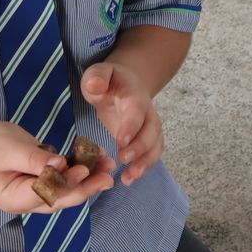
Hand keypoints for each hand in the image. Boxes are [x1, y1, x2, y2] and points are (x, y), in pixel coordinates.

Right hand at [0, 118, 114, 213]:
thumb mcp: (8, 150)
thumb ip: (35, 160)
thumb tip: (62, 164)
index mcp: (16, 199)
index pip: (49, 196)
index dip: (69, 184)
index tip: (86, 169)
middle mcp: (28, 199)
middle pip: (62, 196)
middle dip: (87, 185)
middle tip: (109, 173)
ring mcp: (34, 188)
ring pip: (65, 186)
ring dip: (87, 175)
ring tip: (107, 161)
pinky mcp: (39, 175)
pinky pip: (61, 174)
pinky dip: (76, 165)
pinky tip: (93, 154)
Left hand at [81, 62, 162, 185]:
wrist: (126, 84)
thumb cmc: (109, 81)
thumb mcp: (98, 72)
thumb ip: (97, 77)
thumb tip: (95, 85)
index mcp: (135, 95)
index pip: (137, 111)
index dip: (131, 126)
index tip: (121, 141)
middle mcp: (147, 112)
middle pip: (151, 130)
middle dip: (140, 147)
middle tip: (123, 159)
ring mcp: (149, 126)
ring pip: (155, 145)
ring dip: (145, 162)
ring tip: (129, 178)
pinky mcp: (146, 139)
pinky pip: (151, 153)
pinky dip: (143, 167)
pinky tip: (129, 179)